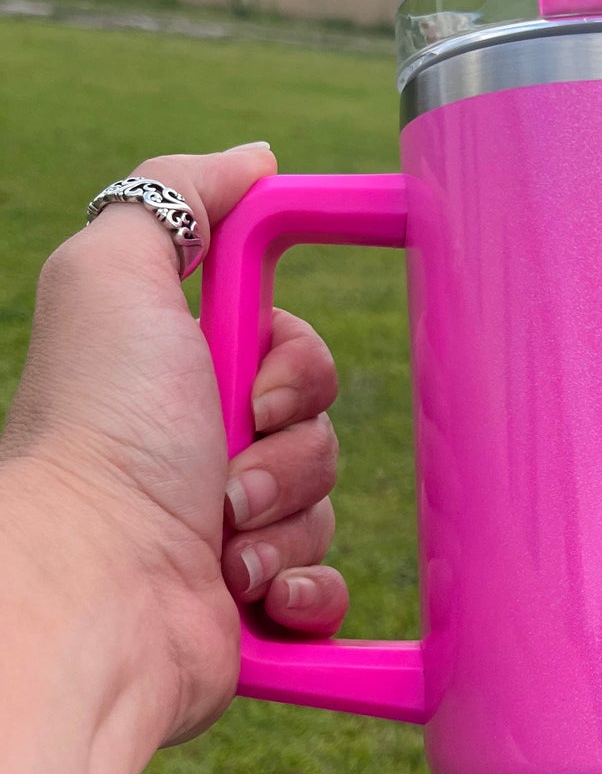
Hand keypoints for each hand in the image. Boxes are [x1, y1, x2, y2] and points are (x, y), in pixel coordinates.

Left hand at [0, 144, 347, 771]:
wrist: (98, 590)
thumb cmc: (103, 431)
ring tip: (225, 541)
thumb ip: (174, 195)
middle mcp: (195, 455)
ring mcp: (227, 536)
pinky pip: (330, 589)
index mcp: (174, 382)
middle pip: (319, 427)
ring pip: (326, 507)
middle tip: (227, 464)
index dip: (292, 360)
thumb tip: (256, 164)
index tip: (254, 377)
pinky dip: (306, 593)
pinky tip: (262, 597)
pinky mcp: (255, 609)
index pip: (291, 350)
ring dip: (287, 520)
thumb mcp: (115, 275)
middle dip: (292, 446)